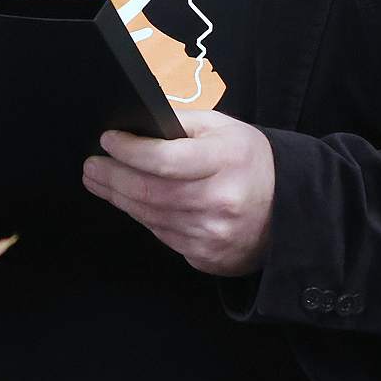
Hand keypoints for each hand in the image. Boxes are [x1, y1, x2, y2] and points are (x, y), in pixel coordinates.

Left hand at [81, 110, 275, 275]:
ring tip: (99, 180)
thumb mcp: (224, 128)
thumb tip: (136, 124)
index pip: (165, 159)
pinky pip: (162, 235)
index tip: (108, 140)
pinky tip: (130, 202)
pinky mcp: (207, 257)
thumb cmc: (249, 161)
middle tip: (91, 165)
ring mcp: (213, 234)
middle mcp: (220, 201)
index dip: (130, 151)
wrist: (289, 209)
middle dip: (112, 177)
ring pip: (150, 216)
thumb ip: (181, 123)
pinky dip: (142, 216)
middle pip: (150, 192)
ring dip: (118, 197)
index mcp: (225, 161)